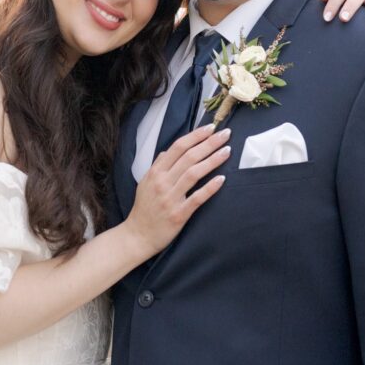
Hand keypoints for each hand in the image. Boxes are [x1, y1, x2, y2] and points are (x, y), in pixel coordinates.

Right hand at [125, 124, 229, 258]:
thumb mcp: (145, 183)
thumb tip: (168, 152)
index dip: (196, 136)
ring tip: (227, 151)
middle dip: (209, 143)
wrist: (137, 236)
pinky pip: (197, 198)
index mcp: (155, 172)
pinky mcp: (178, 214)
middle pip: (189, 157)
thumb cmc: (144, 209)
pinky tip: (222, 179)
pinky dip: (210, 188)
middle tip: (225, 134)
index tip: (211, 128)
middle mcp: (162, 182)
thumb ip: (158, 166)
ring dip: (212, 160)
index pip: (178, 147)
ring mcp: (170, 198)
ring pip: (194, 173)